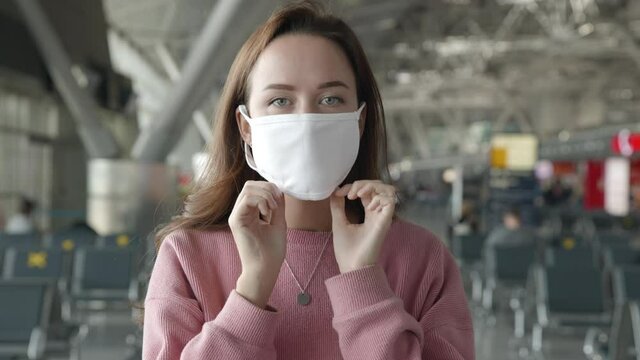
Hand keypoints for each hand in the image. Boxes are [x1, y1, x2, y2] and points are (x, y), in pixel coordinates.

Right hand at [229, 181, 285, 307]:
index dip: (270, 188)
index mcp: (250, 212)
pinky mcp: (236, 221)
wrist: (265, 269)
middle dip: (268, 188)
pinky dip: (261, 201)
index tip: (280, 200)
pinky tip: (267, 213)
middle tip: (277, 203)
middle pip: (250, 185)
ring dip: (265, 194)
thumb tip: (278, 189)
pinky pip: (246, 199)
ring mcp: (237, 216)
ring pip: (248, 189)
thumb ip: (277, 205)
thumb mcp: (278, 222)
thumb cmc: (271, 250)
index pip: (255, 188)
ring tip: (273, 209)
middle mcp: (241, 212)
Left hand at [329, 180, 396, 272]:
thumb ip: (338, 206)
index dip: (354, 186)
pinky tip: (368, 204)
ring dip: (372, 186)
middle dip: (363, 183)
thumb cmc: (347, 249)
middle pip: (378, 187)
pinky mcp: (386, 221)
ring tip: (358, 194)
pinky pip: (391, 200)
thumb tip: (335, 191)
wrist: (352, 267)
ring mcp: (383, 217)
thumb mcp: (339, 223)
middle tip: (349, 193)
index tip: (339, 193)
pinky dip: (380, 197)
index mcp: (369, 213)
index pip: (367, 191)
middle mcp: (378, 213)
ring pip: (387, 189)